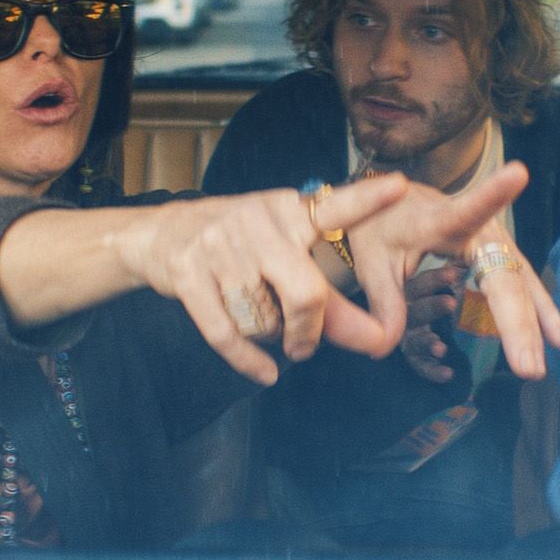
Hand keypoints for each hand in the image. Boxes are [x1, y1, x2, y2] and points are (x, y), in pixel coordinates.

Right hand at [116, 174, 409, 384]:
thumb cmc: (238, 246)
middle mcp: (256, 222)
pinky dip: (249, 360)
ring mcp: (219, 246)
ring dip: (270, 337)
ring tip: (265, 326)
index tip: (400, 188)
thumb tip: (376, 339)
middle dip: (312, 332)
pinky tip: (265, 371)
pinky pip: (226, 334)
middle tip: (310, 347)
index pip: (335, 207)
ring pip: (263, 320)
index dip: (367, 200)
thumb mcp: (281, 249)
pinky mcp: (188, 274)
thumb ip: (327, 291)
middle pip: (306, 293)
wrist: (159, 234)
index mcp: (288, 210)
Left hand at [346, 162, 559, 380]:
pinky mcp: (501, 254)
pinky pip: (523, 285)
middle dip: (519, 325)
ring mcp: (497, 241)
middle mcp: (480, 230)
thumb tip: (384, 347)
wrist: (392, 204)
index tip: (518, 172)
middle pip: (506, 278)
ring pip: (521, 285)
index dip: (495, 192)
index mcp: (443, 220)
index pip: (471, 207)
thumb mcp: (373, 263)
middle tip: (528, 368)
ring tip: (539, 365)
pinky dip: (539, 312)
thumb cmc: (381, 228)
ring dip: (533, 325)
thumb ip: (384, 302)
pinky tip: (557, 337)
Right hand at [397, 264, 463, 382]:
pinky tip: (449, 373)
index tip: (456, 274)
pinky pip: (419, 365)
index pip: (416, 284)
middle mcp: (402, 313)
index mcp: (407, 289)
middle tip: (452, 304)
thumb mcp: (444, 274)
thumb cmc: (437, 285)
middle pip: (411, 312)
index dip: (434, 280)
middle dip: (432, 308)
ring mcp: (407, 336)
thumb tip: (470, 259)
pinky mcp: (415, 356)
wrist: (423, 310)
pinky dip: (433, 370)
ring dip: (427, 344)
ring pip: (412, 341)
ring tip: (441, 348)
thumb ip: (454, 268)